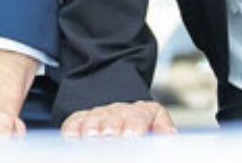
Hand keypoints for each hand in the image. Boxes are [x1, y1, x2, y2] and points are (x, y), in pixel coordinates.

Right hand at [61, 100, 175, 137]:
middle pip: (112, 120)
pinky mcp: (78, 120)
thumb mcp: (156, 118)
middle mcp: (115, 112)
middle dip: (110, 128)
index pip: (137, 118)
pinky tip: (72, 139)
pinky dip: (71, 131)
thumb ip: (163, 127)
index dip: (134, 127)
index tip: (132, 136)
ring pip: (91, 121)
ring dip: (90, 130)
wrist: (116, 102)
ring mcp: (95, 115)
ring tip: (91, 137)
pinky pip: (72, 124)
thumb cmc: (139, 119)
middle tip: (109, 136)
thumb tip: (170, 137)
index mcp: (137, 112)